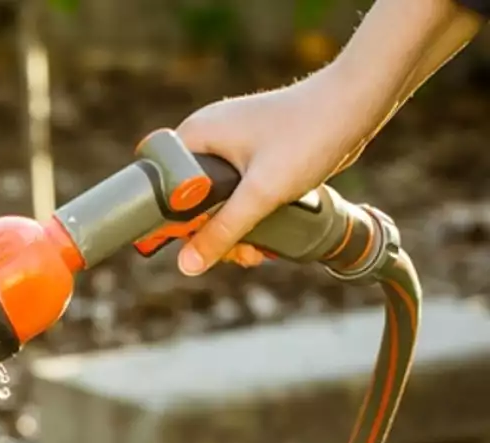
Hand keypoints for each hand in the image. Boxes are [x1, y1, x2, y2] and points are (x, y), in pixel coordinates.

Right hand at [174, 69, 386, 273]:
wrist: (358, 103)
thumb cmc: (309, 134)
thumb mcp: (261, 193)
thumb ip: (222, 231)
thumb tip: (187, 266)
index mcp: (195, 135)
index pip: (158, 186)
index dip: (170, 221)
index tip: (194, 243)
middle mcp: (208, 137)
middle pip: (188, 200)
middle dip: (210, 232)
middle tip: (235, 253)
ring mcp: (232, 144)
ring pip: (216, 201)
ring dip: (233, 229)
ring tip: (256, 249)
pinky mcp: (256, 153)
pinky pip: (239, 192)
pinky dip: (250, 214)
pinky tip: (268, 231)